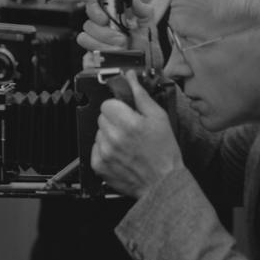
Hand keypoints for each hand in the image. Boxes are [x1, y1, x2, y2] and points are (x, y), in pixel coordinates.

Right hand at [77, 0, 170, 59]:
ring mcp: (95, 47)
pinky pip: (86, 56)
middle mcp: (100, 33)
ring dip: (105, 46)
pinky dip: (101, 58)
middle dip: (107, 33)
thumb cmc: (147, 53)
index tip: (106, 18)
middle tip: (122, 39)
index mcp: (111, 21)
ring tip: (120, 50)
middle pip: (88, 24)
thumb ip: (143, 10)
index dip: (96, 11)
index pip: (92, 8)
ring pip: (85, 39)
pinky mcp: (91, 62)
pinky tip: (113, 59)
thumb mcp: (149, 29)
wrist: (148, 72)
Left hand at [91, 71, 182, 197]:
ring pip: (98, 133)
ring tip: (127, 144)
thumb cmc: (164, 152)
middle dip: (115, 120)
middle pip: (102, 117)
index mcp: (128, 124)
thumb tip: (131, 78)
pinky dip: (105, 150)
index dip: (118, 107)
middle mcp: (113, 138)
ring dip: (110, 135)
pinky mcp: (99, 165)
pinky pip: (96, 148)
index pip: (107, 104)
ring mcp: (104, 152)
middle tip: (131, 130)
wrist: (162, 182)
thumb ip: (141, 96)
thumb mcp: (159, 118)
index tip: (127, 113)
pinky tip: (121, 154)